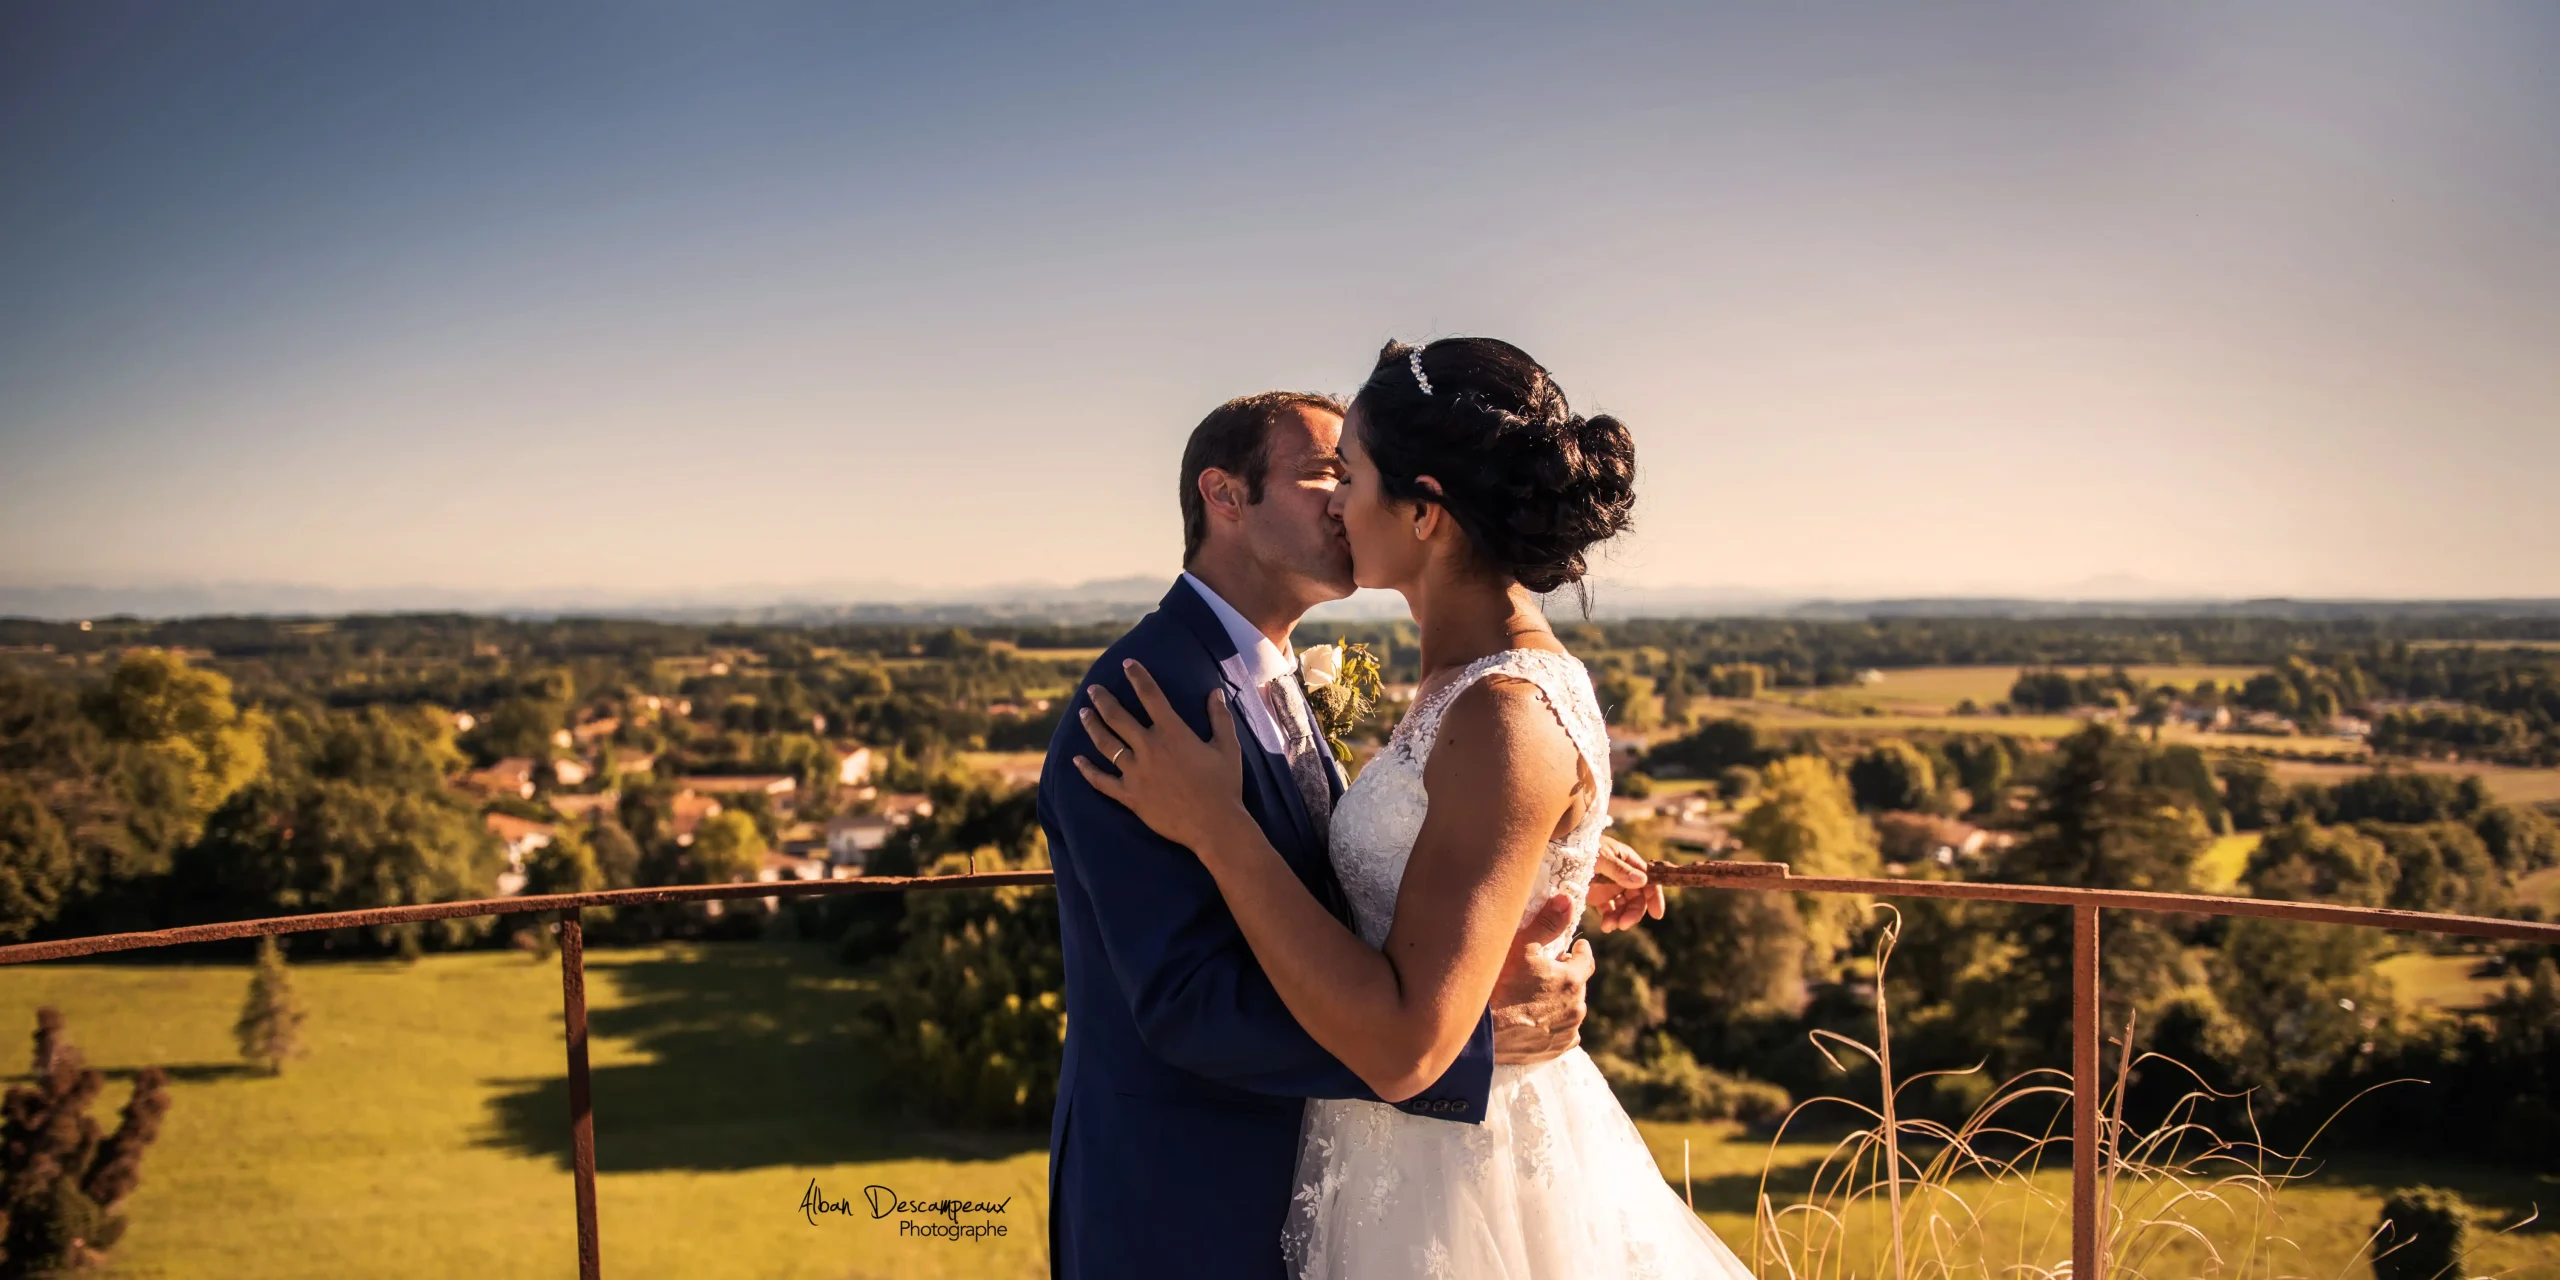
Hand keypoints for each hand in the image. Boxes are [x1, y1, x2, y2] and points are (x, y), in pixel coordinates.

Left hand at [1073, 659, 1251, 854]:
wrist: (1215, 825)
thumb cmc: (1224, 785)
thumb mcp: (1227, 747)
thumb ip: (1220, 717)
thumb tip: (1215, 692)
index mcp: (1172, 732)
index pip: (1150, 695)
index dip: (1137, 676)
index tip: (1127, 664)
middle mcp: (1149, 748)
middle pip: (1117, 717)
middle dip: (1103, 699)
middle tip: (1092, 689)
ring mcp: (1136, 772)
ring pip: (1105, 744)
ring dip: (1092, 726)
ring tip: (1083, 714)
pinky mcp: (1130, 796)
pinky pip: (1102, 781)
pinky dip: (1087, 771)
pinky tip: (1076, 761)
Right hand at [1488, 893, 1590, 1065]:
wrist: (1482, 1035)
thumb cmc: (1498, 986)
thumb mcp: (1520, 947)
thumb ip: (1547, 922)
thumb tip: (1567, 899)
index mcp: (1571, 979)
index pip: (1587, 960)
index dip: (1581, 951)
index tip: (1577, 947)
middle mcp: (1576, 1007)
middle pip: (1576, 985)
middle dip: (1565, 976)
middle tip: (1545, 972)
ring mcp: (1567, 1031)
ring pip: (1570, 1010)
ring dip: (1560, 1001)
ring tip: (1538, 997)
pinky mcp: (1555, 1050)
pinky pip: (1564, 1034)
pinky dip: (1555, 1025)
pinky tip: (1539, 1020)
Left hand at [1586, 835, 1664, 932]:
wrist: (1557, 850)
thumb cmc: (1580, 847)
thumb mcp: (1601, 857)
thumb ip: (1620, 870)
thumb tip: (1643, 880)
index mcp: (1628, 861)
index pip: (1649, 880)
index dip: (1655, 897)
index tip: (1656, 915)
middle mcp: (1623, 875)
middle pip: (1637, 898)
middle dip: (1633, 913)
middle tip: (1623, 924)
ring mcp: (1611, 886)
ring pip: (1624, 907)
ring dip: (1621, 918)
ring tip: (1608, 926)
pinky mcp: (1598, 897)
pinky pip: (1610, 911)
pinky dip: (1610, 919)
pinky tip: (1605, 925)